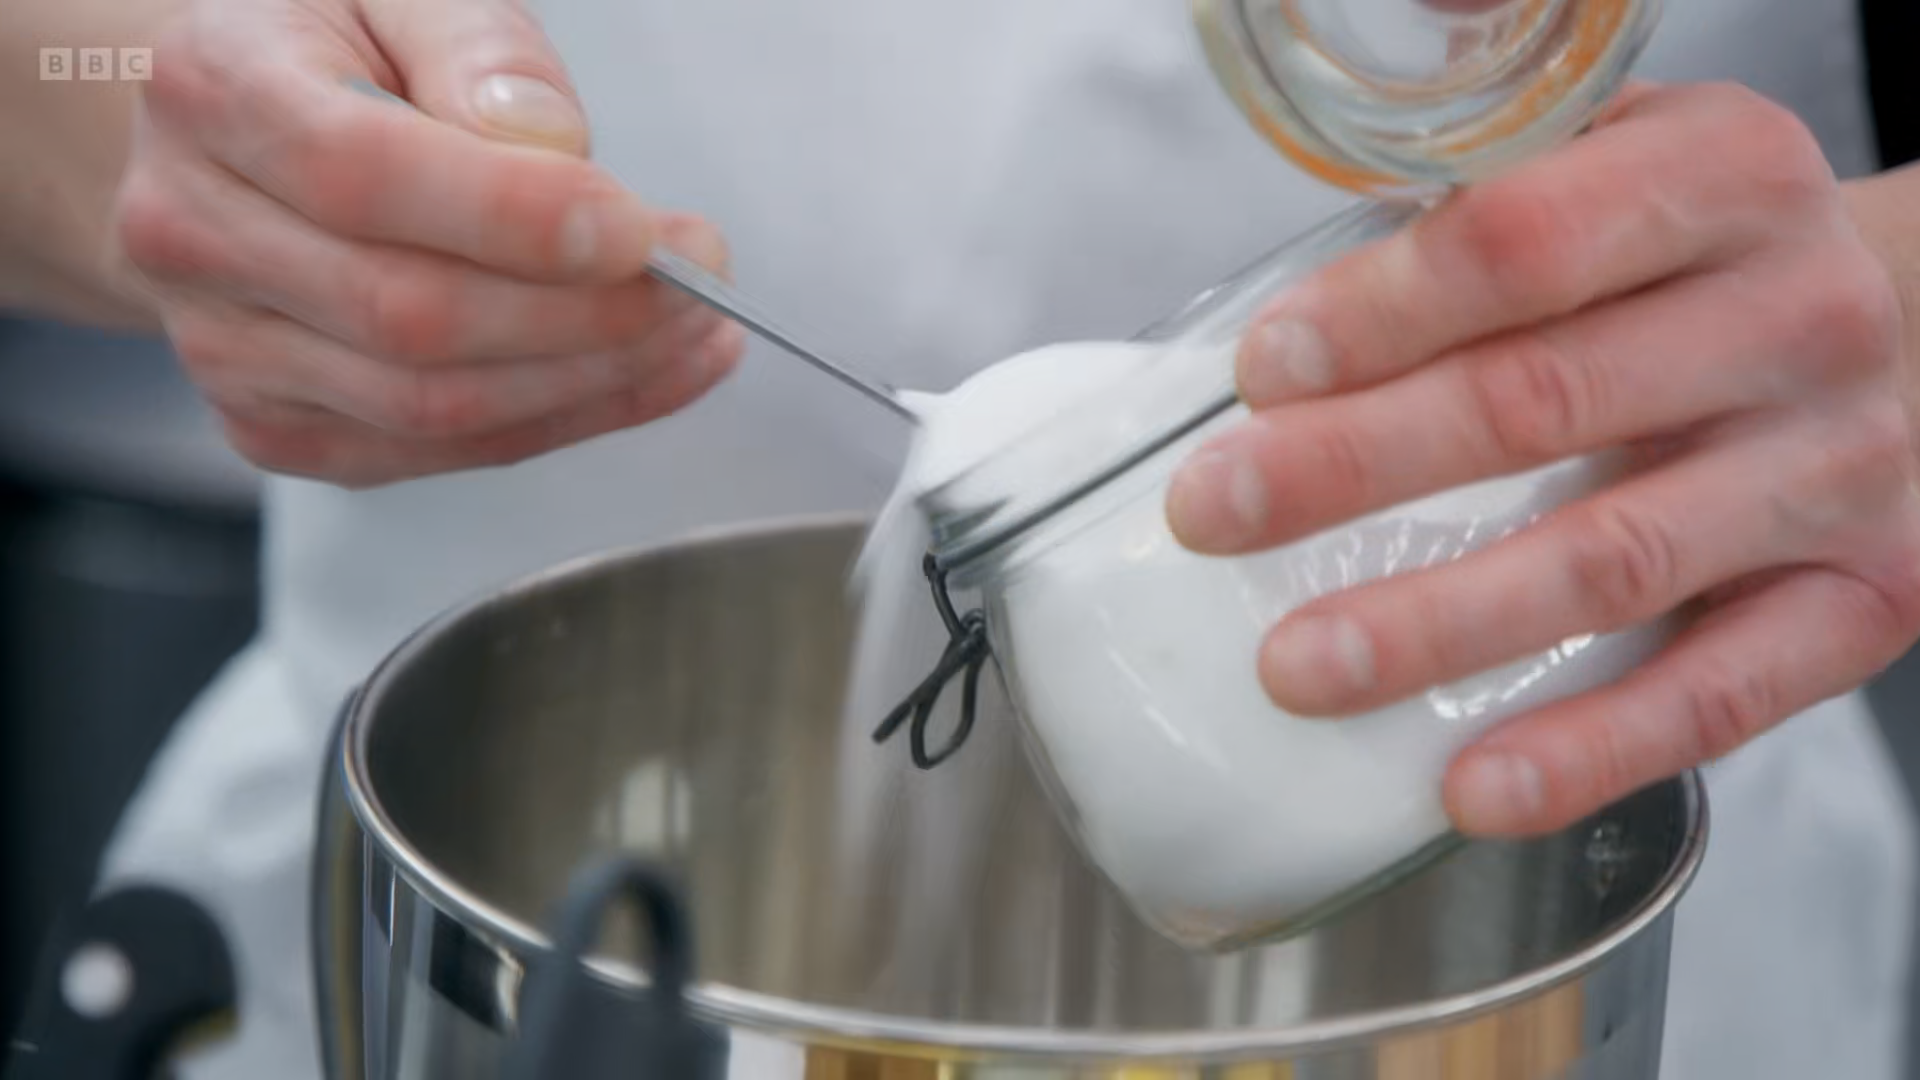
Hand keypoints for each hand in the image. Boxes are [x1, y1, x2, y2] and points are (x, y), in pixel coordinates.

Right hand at [115, 0, 742, 486]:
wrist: (237, 135)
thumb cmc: (337, 51)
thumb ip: (480, 50)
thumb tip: (549, 143)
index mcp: (218, 92)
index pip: (364, 176)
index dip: (520, 218)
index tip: (643, 229)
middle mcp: (197, 233)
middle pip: (411, 315)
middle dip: (588, 313)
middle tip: (699, 280)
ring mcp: (230, 349)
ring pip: (436, 405)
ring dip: (595, 380)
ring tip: (695, 330)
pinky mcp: (280, 428)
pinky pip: (445, 452)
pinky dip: (568, 420)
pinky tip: (647, 373)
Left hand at [1165, 83, 1919, 837]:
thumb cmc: (1719, 256)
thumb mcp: (1635, 163)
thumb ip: (1495, 207)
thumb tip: (1296, 327)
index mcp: (1725, 181)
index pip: (1526, 242)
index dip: (1379, 311)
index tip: (1260, 370)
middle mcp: (1797, 322)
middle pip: (1543, 402)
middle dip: (1354, 464)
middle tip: (1213, 512)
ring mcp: (1834, 473)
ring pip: (1611, 561)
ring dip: (1437, 624)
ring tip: (1297, 666)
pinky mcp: (1862, 603)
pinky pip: (1718, 697)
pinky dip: (1587, 750)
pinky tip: (1468, 786)